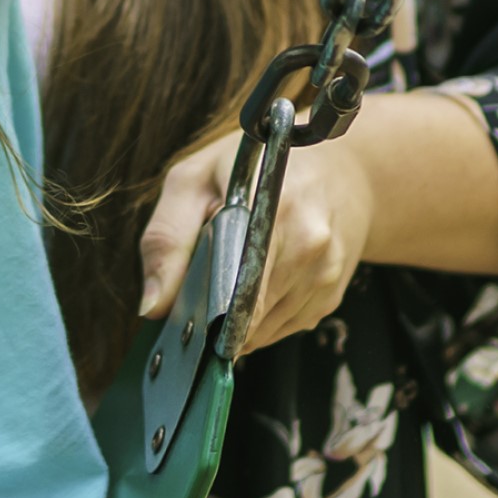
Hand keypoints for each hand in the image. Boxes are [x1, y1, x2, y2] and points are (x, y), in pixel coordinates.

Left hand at [133, 131, 371, 352]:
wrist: (343, 166)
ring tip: (230, 281)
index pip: (236, 290)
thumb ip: (167, 239)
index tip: (186, 318)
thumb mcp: (195, 179)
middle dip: (214, 319)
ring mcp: (326, 274)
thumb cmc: (258, 166)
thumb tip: (154, 306)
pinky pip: (284, 328)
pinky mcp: (331, 296)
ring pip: (263, 332)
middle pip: (245, 319)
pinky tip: (258, 284)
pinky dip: (262, 318)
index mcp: (274, 208)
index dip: (204, 314)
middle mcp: (309, 245)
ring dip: (238, 321)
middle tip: (198, 292)